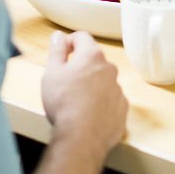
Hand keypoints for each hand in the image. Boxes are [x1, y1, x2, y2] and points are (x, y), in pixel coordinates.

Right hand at [41, 31, 126, 155]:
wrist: (81, 137)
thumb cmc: (64, 103)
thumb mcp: (52, 72)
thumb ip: (56, 50)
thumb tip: (59, 36)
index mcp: (91, 56)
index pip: (82, 37)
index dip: (69, 42)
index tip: (62, 53)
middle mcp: (109, 69)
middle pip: (94, 59)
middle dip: (81, 65)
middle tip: (65, 80)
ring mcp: (118, 89)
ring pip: (103, 80)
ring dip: (92, 84)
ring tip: (76, 101)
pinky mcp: (122, 109)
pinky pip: (111, 99)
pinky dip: (101, 102)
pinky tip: (88, 113)